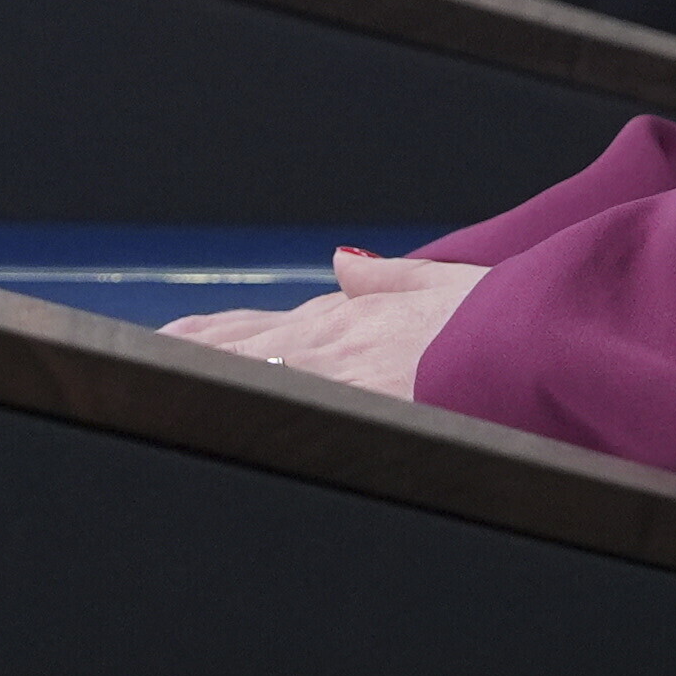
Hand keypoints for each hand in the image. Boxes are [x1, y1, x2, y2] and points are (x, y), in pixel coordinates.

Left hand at [165, 249, 484, 401]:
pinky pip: (289, 407)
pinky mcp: (359, 403)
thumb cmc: (505, 319)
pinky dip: (245, 405)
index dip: (215, 330)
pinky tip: (210, 412)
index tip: (173, 333)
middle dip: (191, 349)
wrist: (541, 341)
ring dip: (203, 371)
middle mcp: (338, 341)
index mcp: (354, 317)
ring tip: (148, 378)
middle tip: (134, 357)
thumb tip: (342, 262)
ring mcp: (343, 373)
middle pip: (244, 346)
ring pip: (253, 370)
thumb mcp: (444, 285)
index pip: (267, 325)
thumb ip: (387, 279)